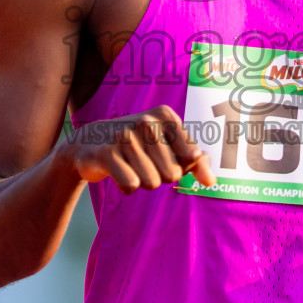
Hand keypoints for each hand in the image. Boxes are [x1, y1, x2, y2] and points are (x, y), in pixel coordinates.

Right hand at [66, 104, 215, 193]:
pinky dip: (126, 187)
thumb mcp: (169, 147)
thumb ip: (195, 161)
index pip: (192, 157)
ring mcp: (125, 136)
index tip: (163, 154)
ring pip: (152, 182)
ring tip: (130, 165)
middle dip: (160, 175)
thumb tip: (211, 181)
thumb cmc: (139, 146)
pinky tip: (117, 171)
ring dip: (142, 181)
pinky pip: (131, 185)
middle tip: (142, 161)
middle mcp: (146, 121)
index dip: (179, 164)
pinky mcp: (106, 153)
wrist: (90, 143)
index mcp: (166, 116)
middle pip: (173, 174)